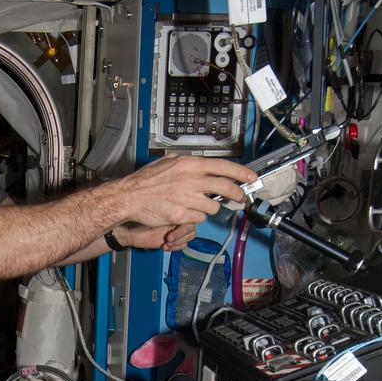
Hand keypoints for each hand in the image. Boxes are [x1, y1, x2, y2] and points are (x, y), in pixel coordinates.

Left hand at [113, 221, 196, 250]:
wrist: (128, 231)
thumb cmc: (136, 219)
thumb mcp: (152, 214)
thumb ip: (167, 213)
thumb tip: (181, 213)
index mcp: (175, 208)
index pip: (190, 216)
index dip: (183, 225)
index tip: (173, 230)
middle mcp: (177, 217)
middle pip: (191, 227)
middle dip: (181, 235)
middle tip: (169, 239)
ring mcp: (175, 229)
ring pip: (189, 236)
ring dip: (179, 242)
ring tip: (166, 243)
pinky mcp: (172, 239)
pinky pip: (183, 244)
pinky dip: (176, 247)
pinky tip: (165, 246)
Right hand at [121, 154, 256, 227]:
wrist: (130, 196)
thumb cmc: (146, 180)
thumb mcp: (168, 161)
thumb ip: (187, 163)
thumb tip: (203, 165)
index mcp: (190, 164)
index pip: (224, 167)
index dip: (241, 173)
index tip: (251, 178)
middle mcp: (191, 180)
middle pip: (225, 187)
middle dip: (237, 194)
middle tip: (240, 198)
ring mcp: (187, 198)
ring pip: (212, 207)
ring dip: (208, 208)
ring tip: (195, 205)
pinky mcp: (181, 215)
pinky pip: (198, 218)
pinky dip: (193, 217)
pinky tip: (183, 212)